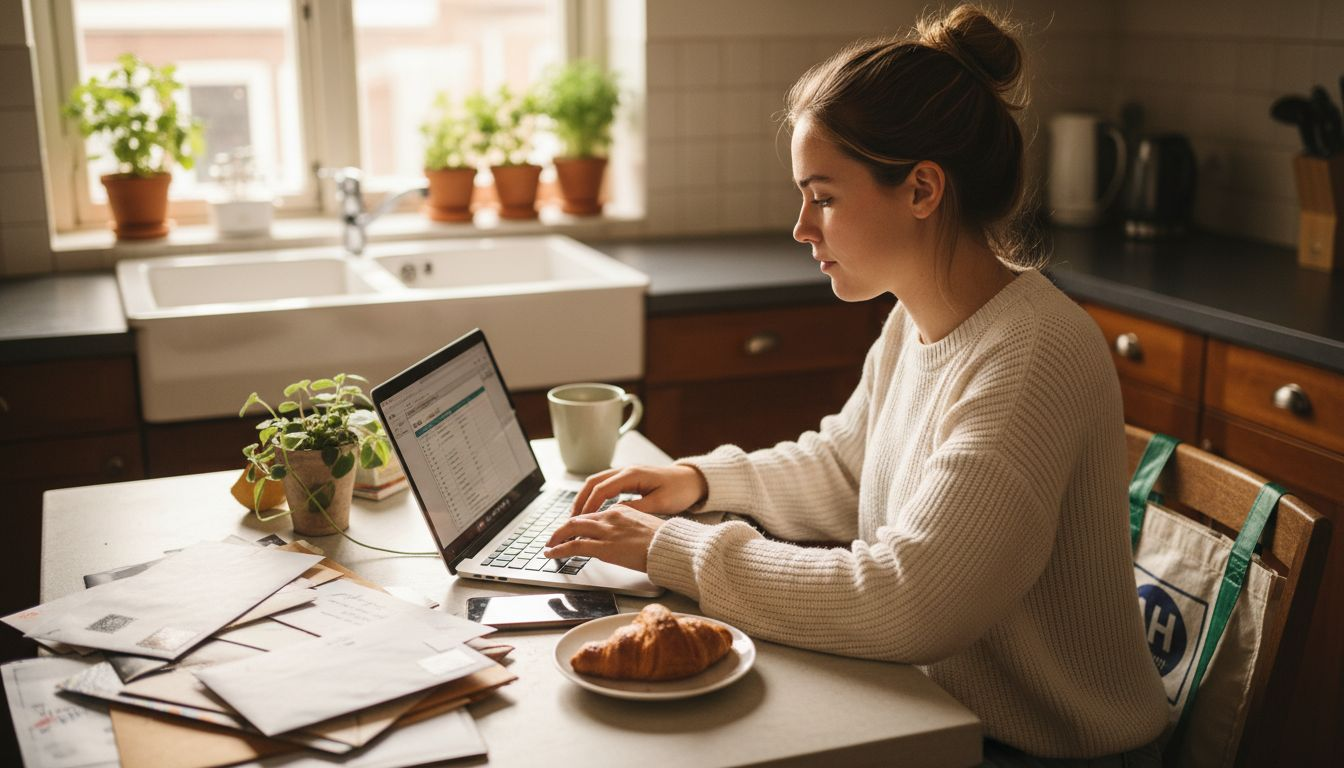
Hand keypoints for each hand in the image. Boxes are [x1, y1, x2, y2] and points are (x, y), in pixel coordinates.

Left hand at [543, 505, 666, 572]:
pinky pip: (574, 546)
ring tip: (549, 545)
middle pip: (578, 519)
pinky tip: (552, 553)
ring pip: (572, 529)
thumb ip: (628, 527)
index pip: (592, 514)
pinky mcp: (603, 547)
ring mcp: (606, 531)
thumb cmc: (664, 541)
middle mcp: (610, 516)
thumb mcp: (644, 526)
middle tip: (553, 537)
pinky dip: (559, 549)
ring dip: (556, 537)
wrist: (671, 546)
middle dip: (562, 528)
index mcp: (621, 510)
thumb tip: (620, 536)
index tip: (572, 530)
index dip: (578, 523)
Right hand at [571, 464, 707, 516]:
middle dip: (579, 500)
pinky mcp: (628, 478)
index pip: (602, 488)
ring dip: (585, 497)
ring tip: (576, 516)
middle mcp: (626, 470)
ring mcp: (626, 473)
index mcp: (632, 474)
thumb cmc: (680, 490)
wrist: (693, 480)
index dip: (588, 505)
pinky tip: (592, 509)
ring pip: (597, 482)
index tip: (580, 521)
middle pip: (593, 482)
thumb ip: (636, 509)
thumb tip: (614, 515)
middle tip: (570, 519)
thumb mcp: (660, 503)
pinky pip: (605, 485)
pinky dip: (594, 496)